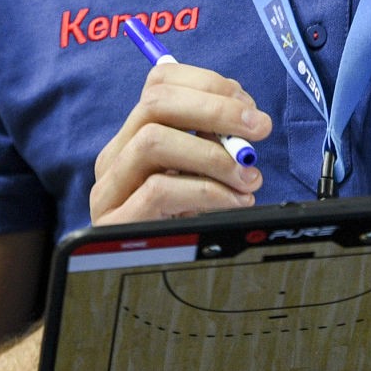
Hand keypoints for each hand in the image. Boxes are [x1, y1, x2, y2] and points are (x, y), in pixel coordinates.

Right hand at [88, 59, 272, 223]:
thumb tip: (250, 121)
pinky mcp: (116, 222)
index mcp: (134, 136)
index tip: (248, 105)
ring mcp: (110, 189)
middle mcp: (115, 157)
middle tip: (259, 129)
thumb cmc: (184, 226)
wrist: (149, 289)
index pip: (160, 81)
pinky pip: (160, 190)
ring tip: (247, 175)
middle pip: (156, 103)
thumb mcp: (199, 179)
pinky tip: (234, 202)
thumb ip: (215, 145)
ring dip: (213, 153)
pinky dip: (207, 191)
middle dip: (217, 109)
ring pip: (153, 140)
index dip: (209, 83)